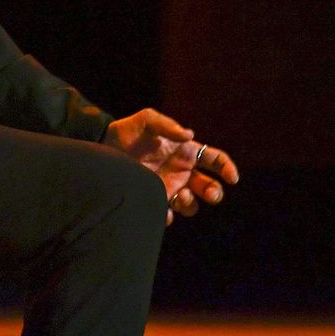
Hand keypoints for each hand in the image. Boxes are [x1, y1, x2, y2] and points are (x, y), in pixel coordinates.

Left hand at [103, 108, 239, 224]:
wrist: (102, 149)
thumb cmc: (127, 131)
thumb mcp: (147, 120)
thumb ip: (167, 125)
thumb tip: (189, 135)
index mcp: (186, 152)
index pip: (215, 160)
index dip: (227, 168)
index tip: (232, 178)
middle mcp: (182, 172)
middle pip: (209, 186)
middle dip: (214, 192)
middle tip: (210, 194)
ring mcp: (169, 188)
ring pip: (192, 205)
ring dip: (192, 204)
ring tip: (181, 197)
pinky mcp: (154, 201)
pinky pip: (169, 215)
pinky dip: (170, 215)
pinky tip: (163, 209)